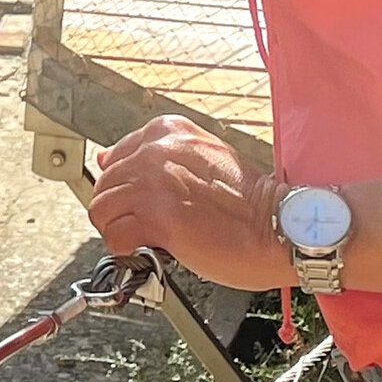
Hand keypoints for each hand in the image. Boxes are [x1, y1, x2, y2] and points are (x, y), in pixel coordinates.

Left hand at [87, 115, 292, 291]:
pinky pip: (115, 237)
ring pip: (101, 211)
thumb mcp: (201, 157)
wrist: (279, 225)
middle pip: (104, 185)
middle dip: (120, 211)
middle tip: (146, 227)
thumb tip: (106, 159)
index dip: (124, 189)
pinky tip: (149, 250)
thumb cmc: (247, 200)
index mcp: (166, 131)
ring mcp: (153, 183)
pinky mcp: (156, 217)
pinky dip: (126, 249)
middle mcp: (155, 151)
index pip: (115, 158)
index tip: (140, 204)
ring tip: (147, 240)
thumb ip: (155, 156)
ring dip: (120, 230)